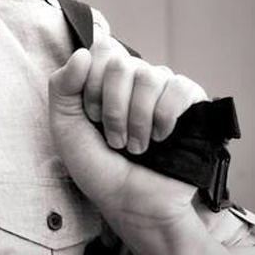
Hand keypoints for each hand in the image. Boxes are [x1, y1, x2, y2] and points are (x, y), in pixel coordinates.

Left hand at [48, 38, 207, 229]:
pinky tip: (160, 138)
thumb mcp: (65, 128)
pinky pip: (180, 87)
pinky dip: (164, 117)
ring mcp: (164, 90)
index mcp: (106, 80)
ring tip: (136, 147)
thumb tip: (83, 53)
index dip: (92, 84)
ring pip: (150, 76)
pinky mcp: (192, 103)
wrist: (133, 204)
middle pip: (122, 63)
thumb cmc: (99, 168)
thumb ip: (62, 86)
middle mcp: (136, 79)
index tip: (91, 116)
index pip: (101, 50)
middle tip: (114, 139)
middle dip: (113, 108)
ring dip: (137, 119)